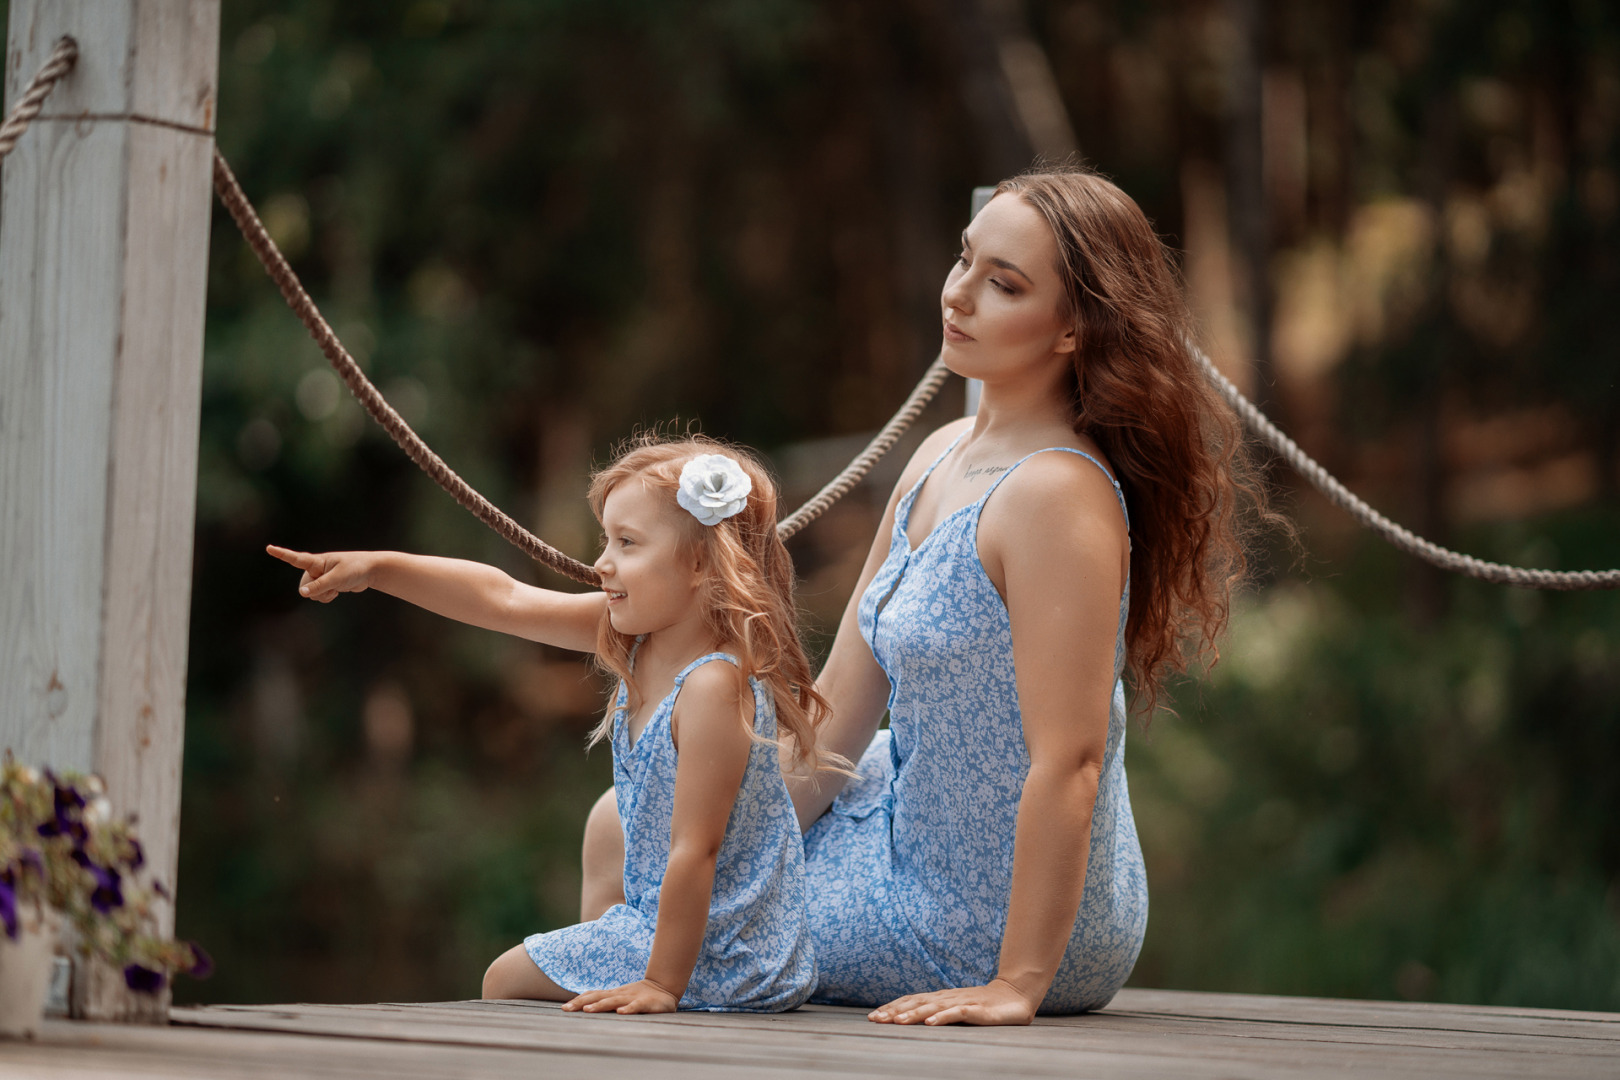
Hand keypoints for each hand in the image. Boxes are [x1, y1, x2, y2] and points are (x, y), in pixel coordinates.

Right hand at [266, 545, 377, 603]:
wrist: (370, 571)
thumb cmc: (355, 569)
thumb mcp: (337, 578)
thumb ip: (319, 586)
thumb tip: (301, 593)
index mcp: (317, 561)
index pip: (297, 559)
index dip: (282, 554)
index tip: (269, 548)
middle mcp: (315, 568)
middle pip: (304, 586)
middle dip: (316, 590)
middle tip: (334, 583)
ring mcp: (320, 577)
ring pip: (311, 594)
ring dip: (323, 595)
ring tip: (337, 585)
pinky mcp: (325, 584)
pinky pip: (318, 597)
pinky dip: (327, 597)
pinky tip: (337, 591)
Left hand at [562, 979, 679, 1013]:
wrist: (664, 987)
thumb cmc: (640, 996)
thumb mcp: (621, 998)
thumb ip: (606, 1001)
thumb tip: (585, 1007)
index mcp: (613, 994)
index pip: (593, 995)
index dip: (579, 1000)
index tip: (564, 1007)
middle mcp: (619, 995)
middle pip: (598, 997)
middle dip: (581, 1003)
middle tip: (567, 1009)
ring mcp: (632, 998)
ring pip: (614, 1001)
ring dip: (600, 1005)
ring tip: (587, 1010)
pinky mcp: (646, 1003)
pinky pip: (636, 1006)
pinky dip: (629, 1009)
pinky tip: (621, 1012)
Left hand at [867, 978, 1036, 1025]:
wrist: (1015, 994)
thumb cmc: (984, 1005)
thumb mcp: (957, 1010)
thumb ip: (938, 1013)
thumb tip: (914, 1022)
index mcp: (940, 998)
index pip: (911, 1001)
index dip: (891, 1008)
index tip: (873, 1017)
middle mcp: (947, 998)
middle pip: (916, 1003)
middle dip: (894, 1011)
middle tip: (875, 1019)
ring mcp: (962, 1002)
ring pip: (933, 1007)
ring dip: (913, 1014)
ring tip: (896, 1021)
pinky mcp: (978, 1009)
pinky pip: (957, 1013)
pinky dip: (943, 1017)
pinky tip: (931, 1023)